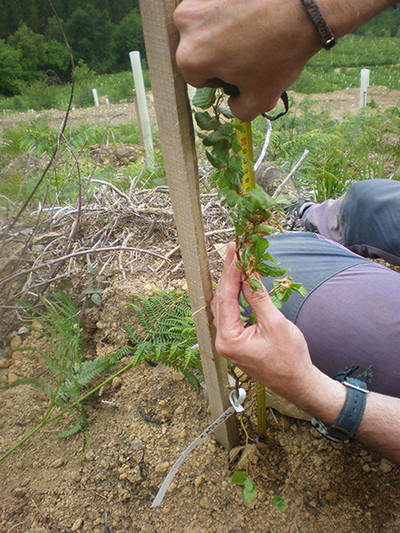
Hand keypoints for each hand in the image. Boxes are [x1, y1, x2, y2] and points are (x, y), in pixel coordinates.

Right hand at [174, 0, 319, 120]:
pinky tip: (253, 14)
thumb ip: (238, 110)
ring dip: (223, 30)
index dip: (220, 79)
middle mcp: (186, 23)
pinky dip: (232, 10)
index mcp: (190, 56)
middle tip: (249, 52)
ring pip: (206, 24)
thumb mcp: (261, 100)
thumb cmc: (280, 54)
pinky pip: (218, 4)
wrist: (305, 7)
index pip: (196, 78)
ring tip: (253, 32)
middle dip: (219, 53)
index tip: (240, 72)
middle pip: (198, 48)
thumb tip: (233, 102)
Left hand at [211, 243, 315, 400]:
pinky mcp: (235, 340)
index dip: (232, 273)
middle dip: (228, 274)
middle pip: (221, 299)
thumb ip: (259, 298)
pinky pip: (230, 313)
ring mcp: (228, 341)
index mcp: (229, 338)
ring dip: (230, 283)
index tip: (236, 253)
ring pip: (224, 305)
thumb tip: (249, 274)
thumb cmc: (289, 358)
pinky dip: (234, 296)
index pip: (226, 297)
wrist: (297, 382)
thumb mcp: (275, 324)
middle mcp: (223, 340)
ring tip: (236, 261)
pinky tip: (239, 283)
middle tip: (234, 251)